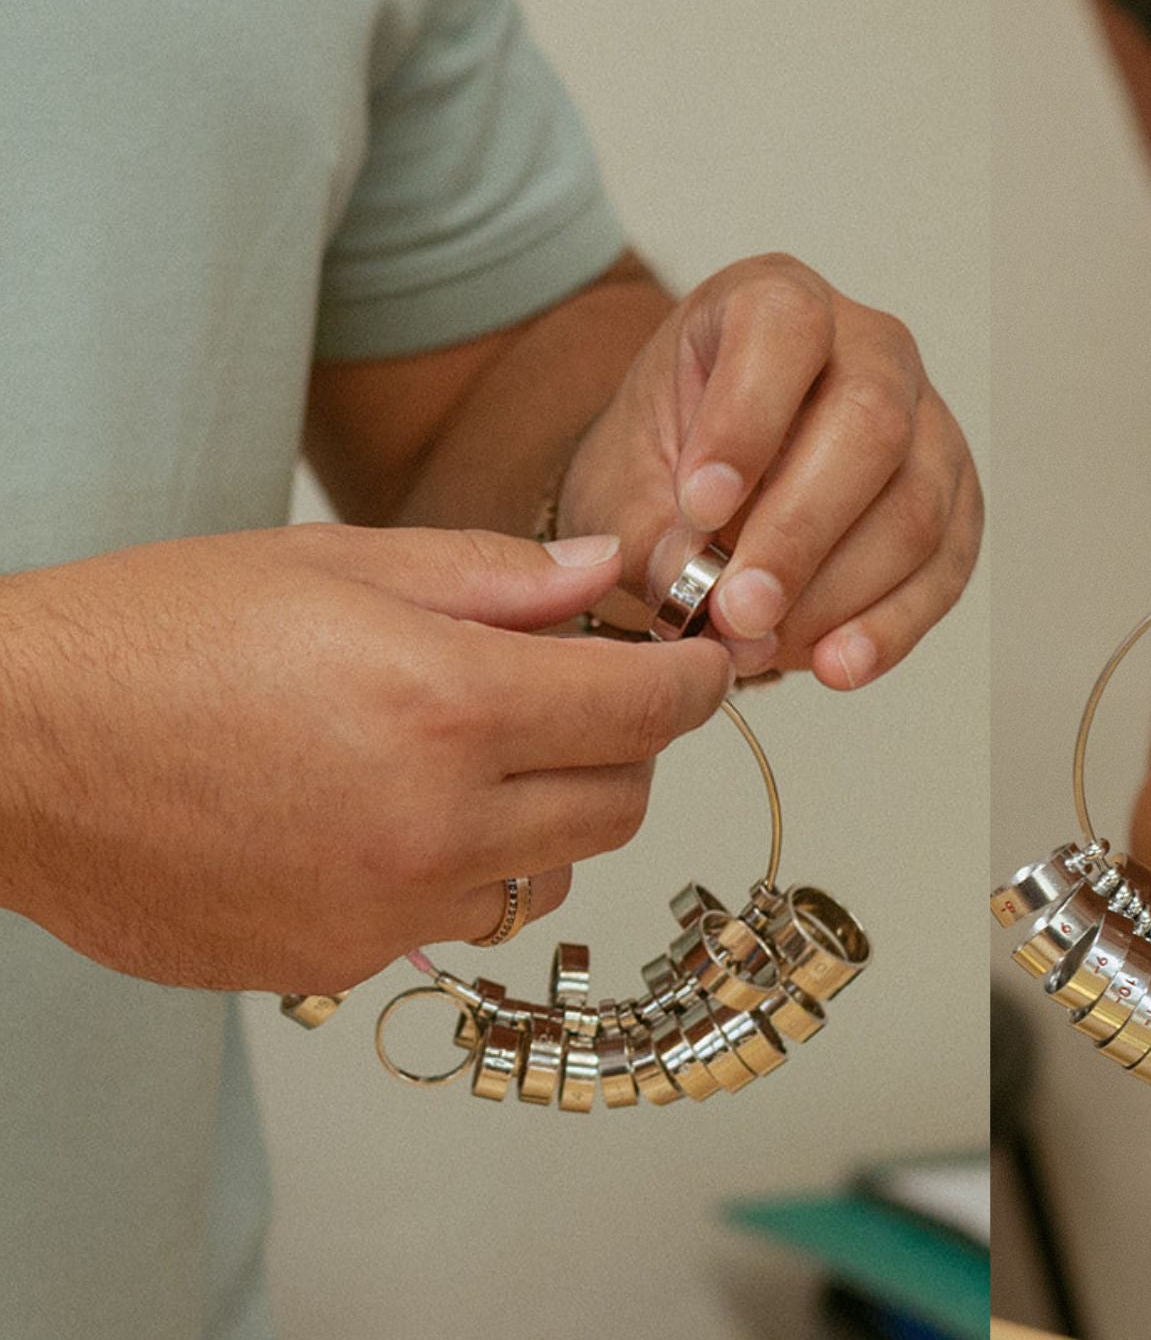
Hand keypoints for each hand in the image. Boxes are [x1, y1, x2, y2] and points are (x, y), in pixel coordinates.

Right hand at [0, 525, 730, 991]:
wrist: (3, 753)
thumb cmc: (152, 638)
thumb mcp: (334, 564)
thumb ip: (493, 578)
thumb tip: (605, 572)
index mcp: (449, 706)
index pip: (647, 708)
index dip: (694, 680)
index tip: (703, 665)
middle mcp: (435, 824)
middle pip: (621, 803)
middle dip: (626, 745)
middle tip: (584, 698)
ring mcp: (388, 909)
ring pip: (550, 874)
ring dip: (549, 817)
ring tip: (476, 758)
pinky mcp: (337, 963)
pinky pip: (454, 923)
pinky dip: (461, 874)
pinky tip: (393, 817)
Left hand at [559, 253, 981, 688]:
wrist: (704, 490)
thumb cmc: (666, 460)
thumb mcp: (622, 479)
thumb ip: (647, 529)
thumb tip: (695, 589)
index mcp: (774, 303)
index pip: (784, 331)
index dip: (747, 420)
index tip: (699, 508)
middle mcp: (869, 347)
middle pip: (870, 426)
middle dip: (801, 530)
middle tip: (738, 609)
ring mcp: (928, 423)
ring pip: (916, 504)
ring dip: (840, 592)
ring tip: (765, 646)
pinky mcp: (956, 500)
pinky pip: (946, 567)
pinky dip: (892, 626)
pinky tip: (836, 664)